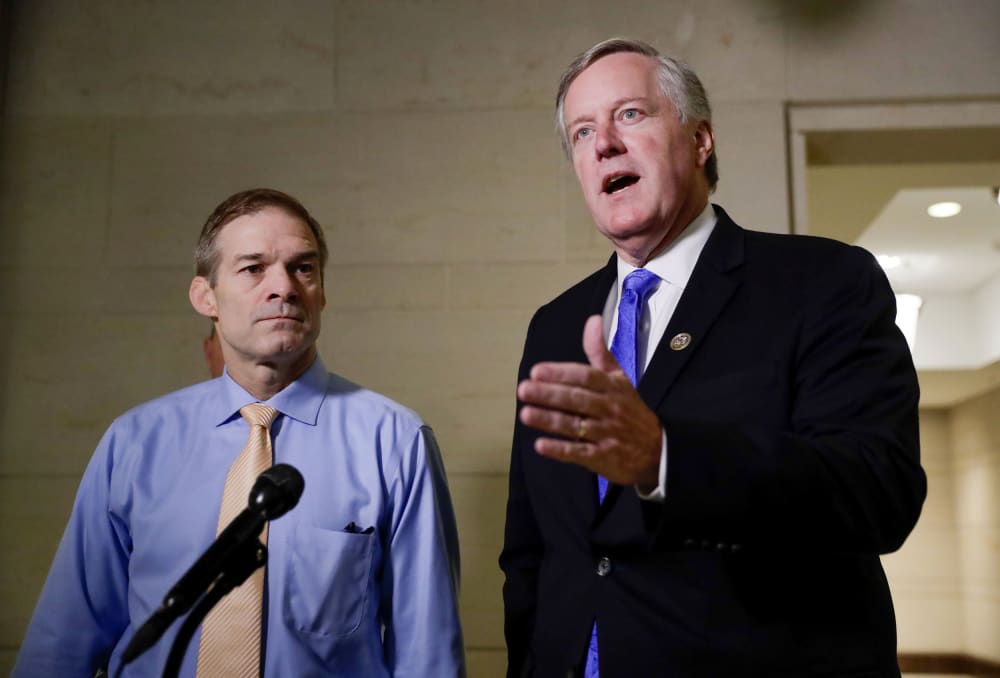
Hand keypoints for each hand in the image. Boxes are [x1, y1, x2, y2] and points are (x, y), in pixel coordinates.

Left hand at [517, 315, 662, 489]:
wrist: (658, 449)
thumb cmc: (630, 410)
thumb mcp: (620, 378)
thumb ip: (601, 352)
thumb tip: (592, 319)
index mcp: (612, 387)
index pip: (585, 377)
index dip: (561, 373)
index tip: (536, 371)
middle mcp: (609, 409)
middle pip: (577, 400)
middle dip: (550, 394)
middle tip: (524, 389)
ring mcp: (607, 434)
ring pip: (575, 425)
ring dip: (549, 420)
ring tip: (525, 414)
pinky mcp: (603, 457)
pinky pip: (580, 452)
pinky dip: (560, 450)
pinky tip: (540, 445)